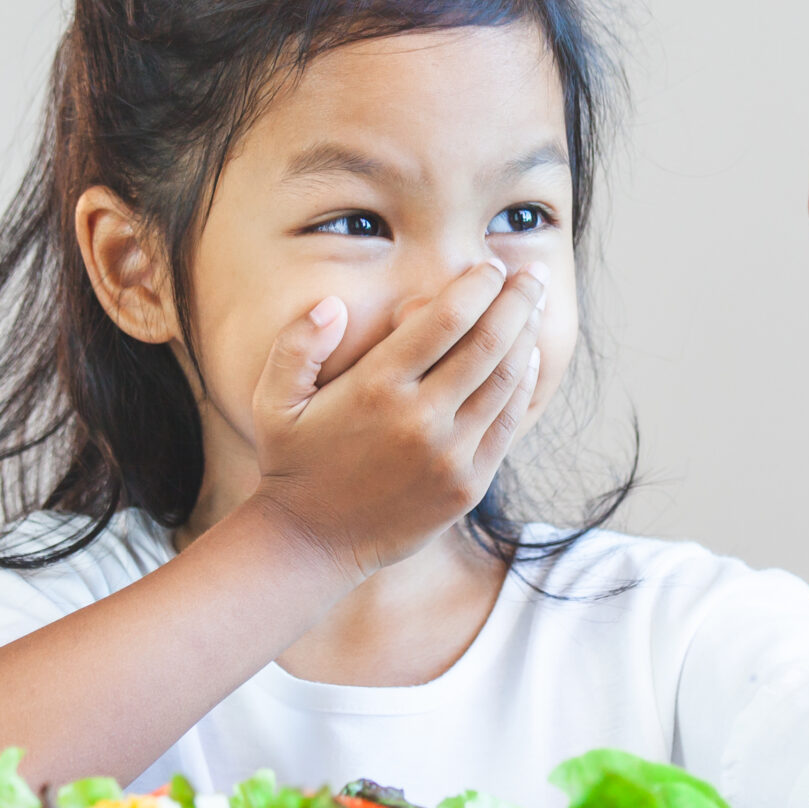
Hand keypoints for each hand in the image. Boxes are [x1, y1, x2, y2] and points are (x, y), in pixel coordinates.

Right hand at [248, 260, 545, 574]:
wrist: (313, 542)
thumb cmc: (294, 461)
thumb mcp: (273, 400)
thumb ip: (296, 345)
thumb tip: (332, 305)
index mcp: (376, 387)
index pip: (445, 320)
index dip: (477, 286)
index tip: (491, 265)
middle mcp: (420, 419)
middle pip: (488, 343)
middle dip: (517, 300)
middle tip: (532, 274)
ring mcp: (449, 455)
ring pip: (505, 381)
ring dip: (527, 337)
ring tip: (536, 307)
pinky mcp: (467, 485)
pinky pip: (506, 424)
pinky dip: (522, 385)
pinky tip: (527, 358)